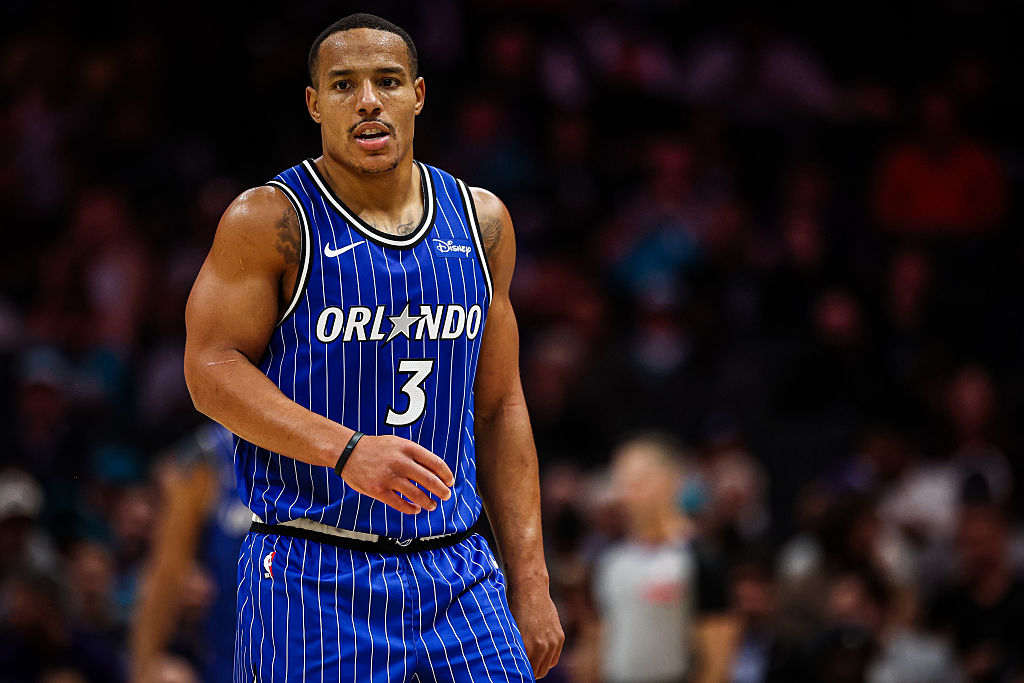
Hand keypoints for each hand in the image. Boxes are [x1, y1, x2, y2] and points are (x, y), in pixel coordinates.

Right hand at [339, 434, 454, 513]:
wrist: (348, 451)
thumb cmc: (377, 448)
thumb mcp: (398, 444)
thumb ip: (416, 456)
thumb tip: (437, 472)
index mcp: (408, 448)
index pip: (436, 463)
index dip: (446, 475)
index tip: (450, 482)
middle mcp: (400, 462)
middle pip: (430, 480)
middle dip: (441, 491)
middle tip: (446, 496)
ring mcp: (389, 477)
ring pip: (417, 494)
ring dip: (428, 502)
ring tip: (432, 505)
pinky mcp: (378, 490)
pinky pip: (399, 503)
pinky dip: (411, 508)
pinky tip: (416, 509)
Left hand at [508, 581, 563, 678]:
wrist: (530, 590)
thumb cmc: (514, 609)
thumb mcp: (511, 631)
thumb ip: (515, 649)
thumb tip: (513, 663)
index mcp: (526, 647)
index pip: (526, 672)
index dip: (521, 673)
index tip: (517, 672)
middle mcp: (541, 646)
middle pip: (538, 673)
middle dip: (530, 672)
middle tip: (523, 668)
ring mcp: (552, 642)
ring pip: (547, 667)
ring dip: (540, 666)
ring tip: (531, 661)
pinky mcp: (559, 637)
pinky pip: (554, 657)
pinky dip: (548, 658)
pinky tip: (539, 653)